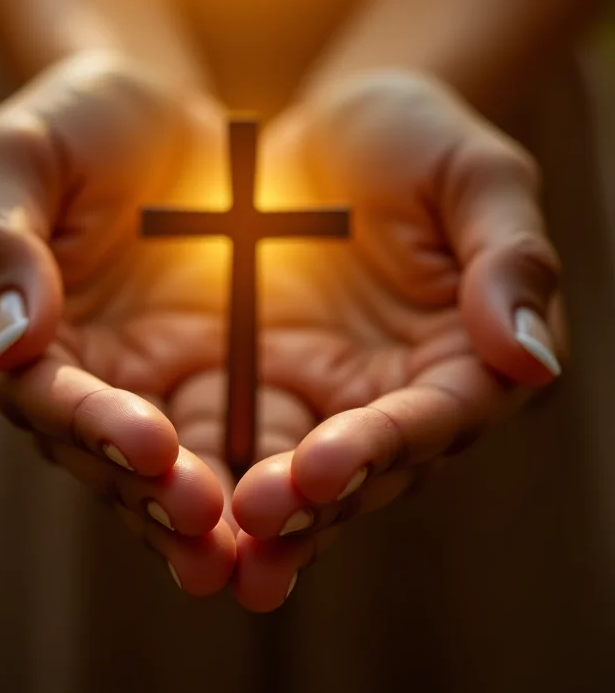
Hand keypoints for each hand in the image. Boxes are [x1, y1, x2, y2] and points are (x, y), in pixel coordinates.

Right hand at [0, 51, 236, 594]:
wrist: (152, 115)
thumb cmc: (75, 119)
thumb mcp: (19, 152)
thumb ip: (2, 239)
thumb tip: (9, 341)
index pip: (39, 389)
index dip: (90, 421)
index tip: (149, 445)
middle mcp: (60, 373)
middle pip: (99, 450)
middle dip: (152, 493)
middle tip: (206, 534)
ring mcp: (129, 381)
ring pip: (159, 464)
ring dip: (200, 510)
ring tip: (245, 557)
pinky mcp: (192, 375)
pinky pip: (219, 434)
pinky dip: (247, 473)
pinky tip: (289, 511)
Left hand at [231, 71, 563, 610]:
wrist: (327, 134)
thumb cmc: (414, 140)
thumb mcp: (473, 177)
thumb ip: (509, 260)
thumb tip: (529, 358)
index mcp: (462, 360)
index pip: (430, 420)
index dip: (380, 447)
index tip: (323, 470)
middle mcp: (391, 398)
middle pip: (358, 472)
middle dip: (307, 507)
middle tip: (254, 528)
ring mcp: (319, 398)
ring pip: (290, 476)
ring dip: (251, 519)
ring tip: (209, 559)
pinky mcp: (256, 385)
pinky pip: (228, 438)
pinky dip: (202, 474)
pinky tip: (163, 506)